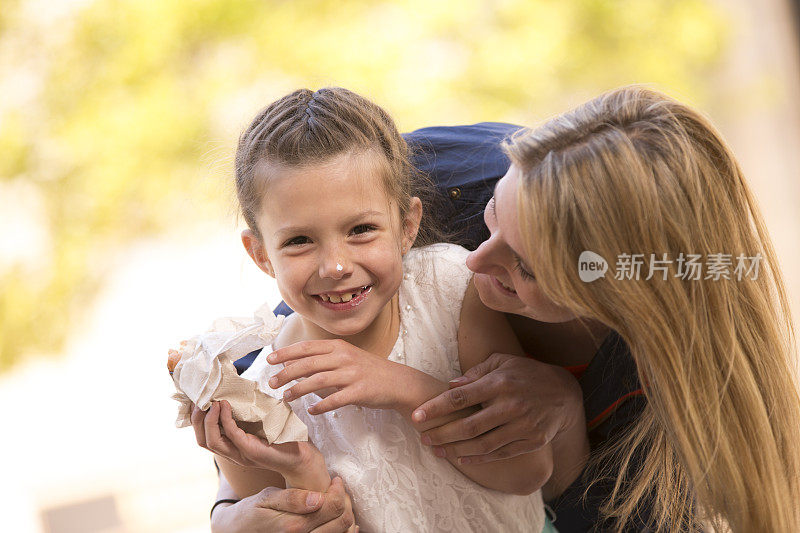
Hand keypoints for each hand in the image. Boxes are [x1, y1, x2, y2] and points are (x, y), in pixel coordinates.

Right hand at [191, 400, 324, 482]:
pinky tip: (226, 406)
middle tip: (199, 399)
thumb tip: (237, 387)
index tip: (197, 398)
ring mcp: (240, 454)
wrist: (302, 457)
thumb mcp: (260, 421)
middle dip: (196, 418)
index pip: (203, 436)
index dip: (196, 418)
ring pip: (211, 441)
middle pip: (202, 440)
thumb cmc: (283, 437)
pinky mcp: (251, 451)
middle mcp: (232, 453)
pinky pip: (232, 435)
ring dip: (208, 419)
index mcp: (232, 446)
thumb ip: (246, 411)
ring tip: (212, 401)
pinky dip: (225, 420)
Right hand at [211, 477, 357, 532]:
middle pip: (343, 521)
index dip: (338, 490)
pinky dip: (341, 530)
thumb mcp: (266, 499)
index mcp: (294, 525)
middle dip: (344, 501)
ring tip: (334, 502)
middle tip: (336, 489)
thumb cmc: (252, 513)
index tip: (335, 480)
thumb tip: (318, 498)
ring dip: (344, 515)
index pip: (334, 506)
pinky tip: (334, 519)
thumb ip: (292, 498)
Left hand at [267, 339, 415, 414]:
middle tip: (272, 383)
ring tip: (286, 398)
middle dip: (287, 373)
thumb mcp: (346, 357)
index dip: (286, 353)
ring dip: (299, 389)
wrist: (398, 381)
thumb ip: (322, 358)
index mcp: (339, 347)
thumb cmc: (368, 370)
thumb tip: (292, 362)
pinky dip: (322, 405)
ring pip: (319, 380)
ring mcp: (353, 374)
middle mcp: (344, 357)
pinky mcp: (360, 391)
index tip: (270, 360)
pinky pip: (336, 399)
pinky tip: (311, 411)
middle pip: (309, 363)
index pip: (307, 347)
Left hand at [413, 352, 583, 463]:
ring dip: (455, 450)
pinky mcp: (531, 441)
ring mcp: (523, 425)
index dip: (436, 407)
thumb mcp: (503, 362)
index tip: (417, 415)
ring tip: (436, 450)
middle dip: (441, 433)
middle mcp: (511, 405)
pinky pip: (500, 454)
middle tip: (422, 437)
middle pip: (468, 425)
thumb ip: (476, 372)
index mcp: (500, 382)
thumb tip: (450, 385)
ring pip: (482, 444)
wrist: (565, 393)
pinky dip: (478, 459)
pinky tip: (461, 458)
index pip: (461, 397)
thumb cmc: (527, 374)